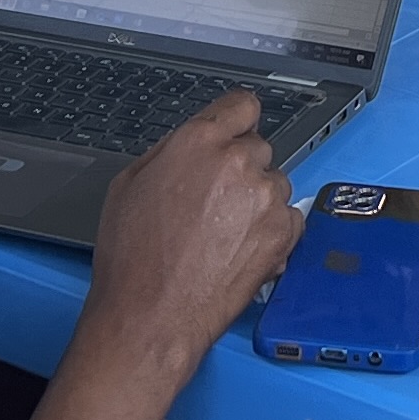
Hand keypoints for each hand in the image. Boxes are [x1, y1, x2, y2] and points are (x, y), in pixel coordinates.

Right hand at [50, 92, 303, 419]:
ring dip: (257, 200)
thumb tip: (193, 143)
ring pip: (274, 183)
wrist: (151, 315)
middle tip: (216, 202)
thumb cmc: (133, 257)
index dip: (236, 121)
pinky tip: (240, 249)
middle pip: (257, 147)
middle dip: (241, 169)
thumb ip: (171, 152)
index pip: (242, 105)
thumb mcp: (130, 183)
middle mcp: (238, 161)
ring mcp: (265, 197)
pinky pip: (288, 217)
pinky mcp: (283, 232)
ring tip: (223, 233)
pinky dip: (272, 230)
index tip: (235, 132)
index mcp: (198, 141)